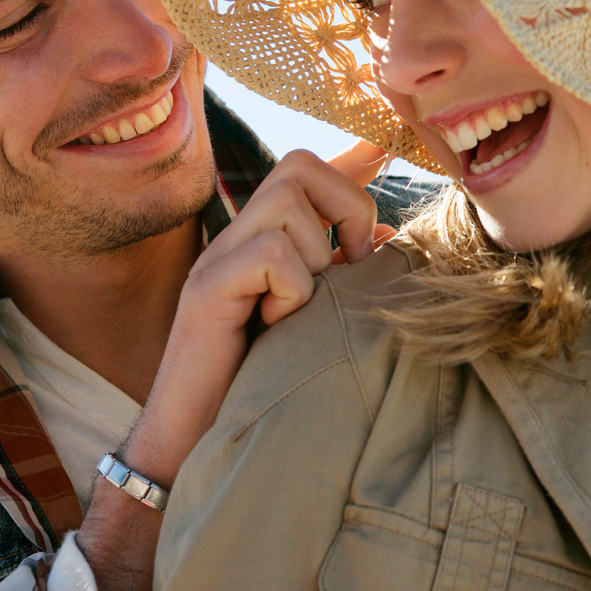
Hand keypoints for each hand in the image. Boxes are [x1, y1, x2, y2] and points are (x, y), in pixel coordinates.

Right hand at [77, 141, 391, 590]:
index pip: (307, 172)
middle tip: (347, 266)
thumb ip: (345, 276)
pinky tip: (278, 324)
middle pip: (298, 167)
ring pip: (287, 203)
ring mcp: (218, 258)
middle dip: (344, 207)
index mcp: (266, 240)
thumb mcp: (317, 322)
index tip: (388, 145)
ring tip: (303, 305)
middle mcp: (237, 236)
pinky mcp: (206, 288)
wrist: (197, 445)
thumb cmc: (263, 387)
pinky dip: (292, 287)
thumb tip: (393, 236)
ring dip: (316, 254)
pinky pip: (271, 252)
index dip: (353, 155)